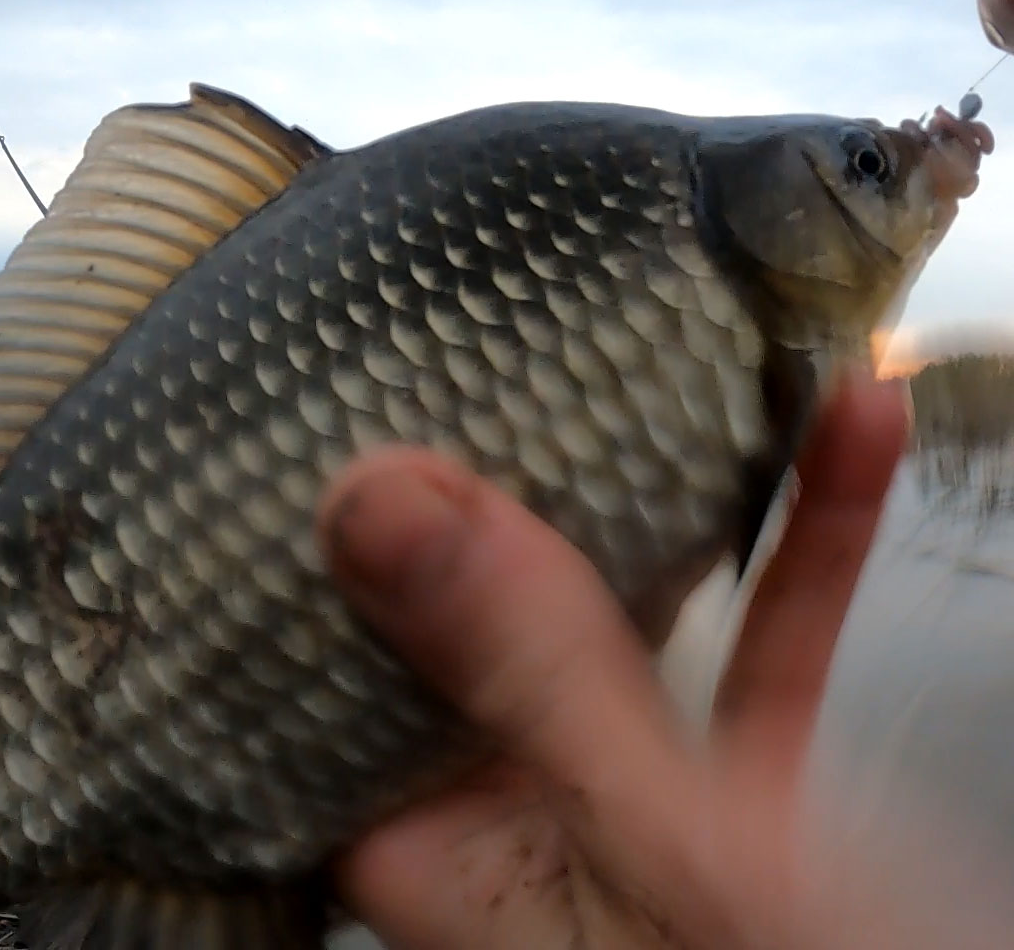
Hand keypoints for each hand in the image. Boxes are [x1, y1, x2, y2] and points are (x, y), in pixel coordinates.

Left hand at [315, 373, 1004, 948]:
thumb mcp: (653, 828)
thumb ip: (525, 675)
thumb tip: (376, 506)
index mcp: (446, 843)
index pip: (342, 659)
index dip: (352, 525)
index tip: (375, 394)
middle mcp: (521, 813)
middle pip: (487, 607)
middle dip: (526, 477)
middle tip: (529, 345)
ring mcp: (633, 791)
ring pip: (630, 606)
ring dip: (683, 488)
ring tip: (692, 363)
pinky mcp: (738, 786)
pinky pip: (753, 644)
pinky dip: (802, 548)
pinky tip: (845, 436)